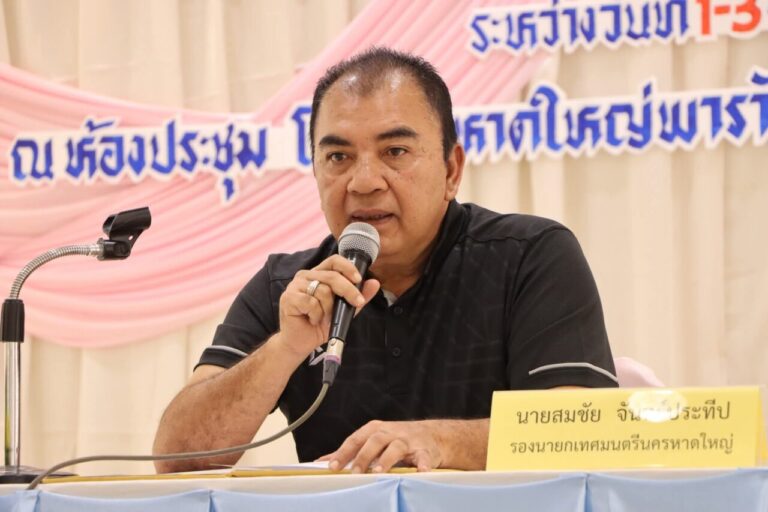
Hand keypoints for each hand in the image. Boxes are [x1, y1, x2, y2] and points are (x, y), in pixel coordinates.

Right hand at [276, 254, 379, 359]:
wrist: (300, 343)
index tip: (359, 280)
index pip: (334, 260)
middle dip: (348, 290)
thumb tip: (375, 283)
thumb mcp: (344, 310)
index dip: (348, 267)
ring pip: (323, 291)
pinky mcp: (289, 298)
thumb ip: (358, 296)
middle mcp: (305, 276)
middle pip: (332, 276)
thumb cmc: (319, 325)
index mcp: (318, 274)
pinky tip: (312, 320)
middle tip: (357, 302)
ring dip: (328, 309)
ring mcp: (295, 286)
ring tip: (323, 318)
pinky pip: (311, 303)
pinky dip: (316, 315)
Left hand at [318, 420, 442, 472]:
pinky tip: (420, 471)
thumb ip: (351, 451)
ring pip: (396, 447)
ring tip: (379, 472)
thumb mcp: (373, 440)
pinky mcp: (425, 450)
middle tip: (354, 472)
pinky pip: (423, 457)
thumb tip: (324, 461)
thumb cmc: (397, 439)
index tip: (332, 467)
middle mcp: (390, 432)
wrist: (432, 436)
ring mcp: (408, 440)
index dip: (344, 452)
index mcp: (375, 429)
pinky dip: (422, 464)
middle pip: (374, 440)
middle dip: (363, 456)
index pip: (355, 439)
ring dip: (387, 459)